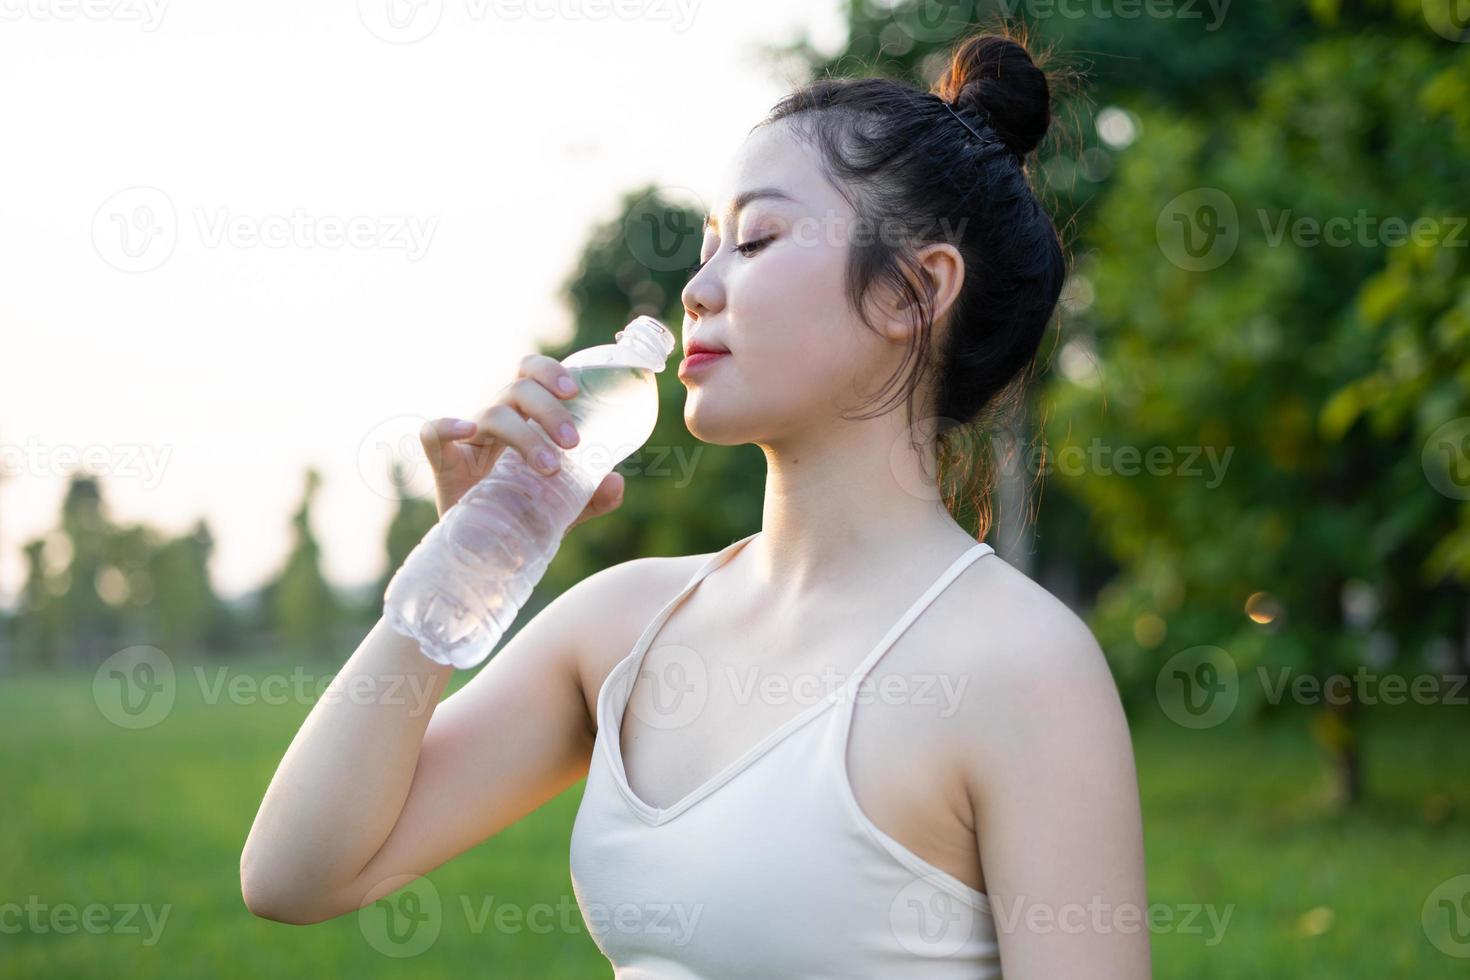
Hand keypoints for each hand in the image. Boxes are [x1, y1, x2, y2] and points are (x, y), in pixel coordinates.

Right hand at [417, 354, 625, 525]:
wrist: (482, 551)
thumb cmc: (521, 514)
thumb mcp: (562, 507)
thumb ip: (591, 497)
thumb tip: (616, 482)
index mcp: (524, 418)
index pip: (533, 374)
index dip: (551, 372)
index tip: (574, 391)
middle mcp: (497, 420)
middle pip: (519, 389)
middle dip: (550, 410)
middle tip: (574, 442)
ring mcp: (469, 439)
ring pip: (493, 413)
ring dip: (524, 435)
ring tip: (550, 467)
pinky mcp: (443, 461)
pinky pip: (434, 431)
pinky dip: (448, 426)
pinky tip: (467, 431)